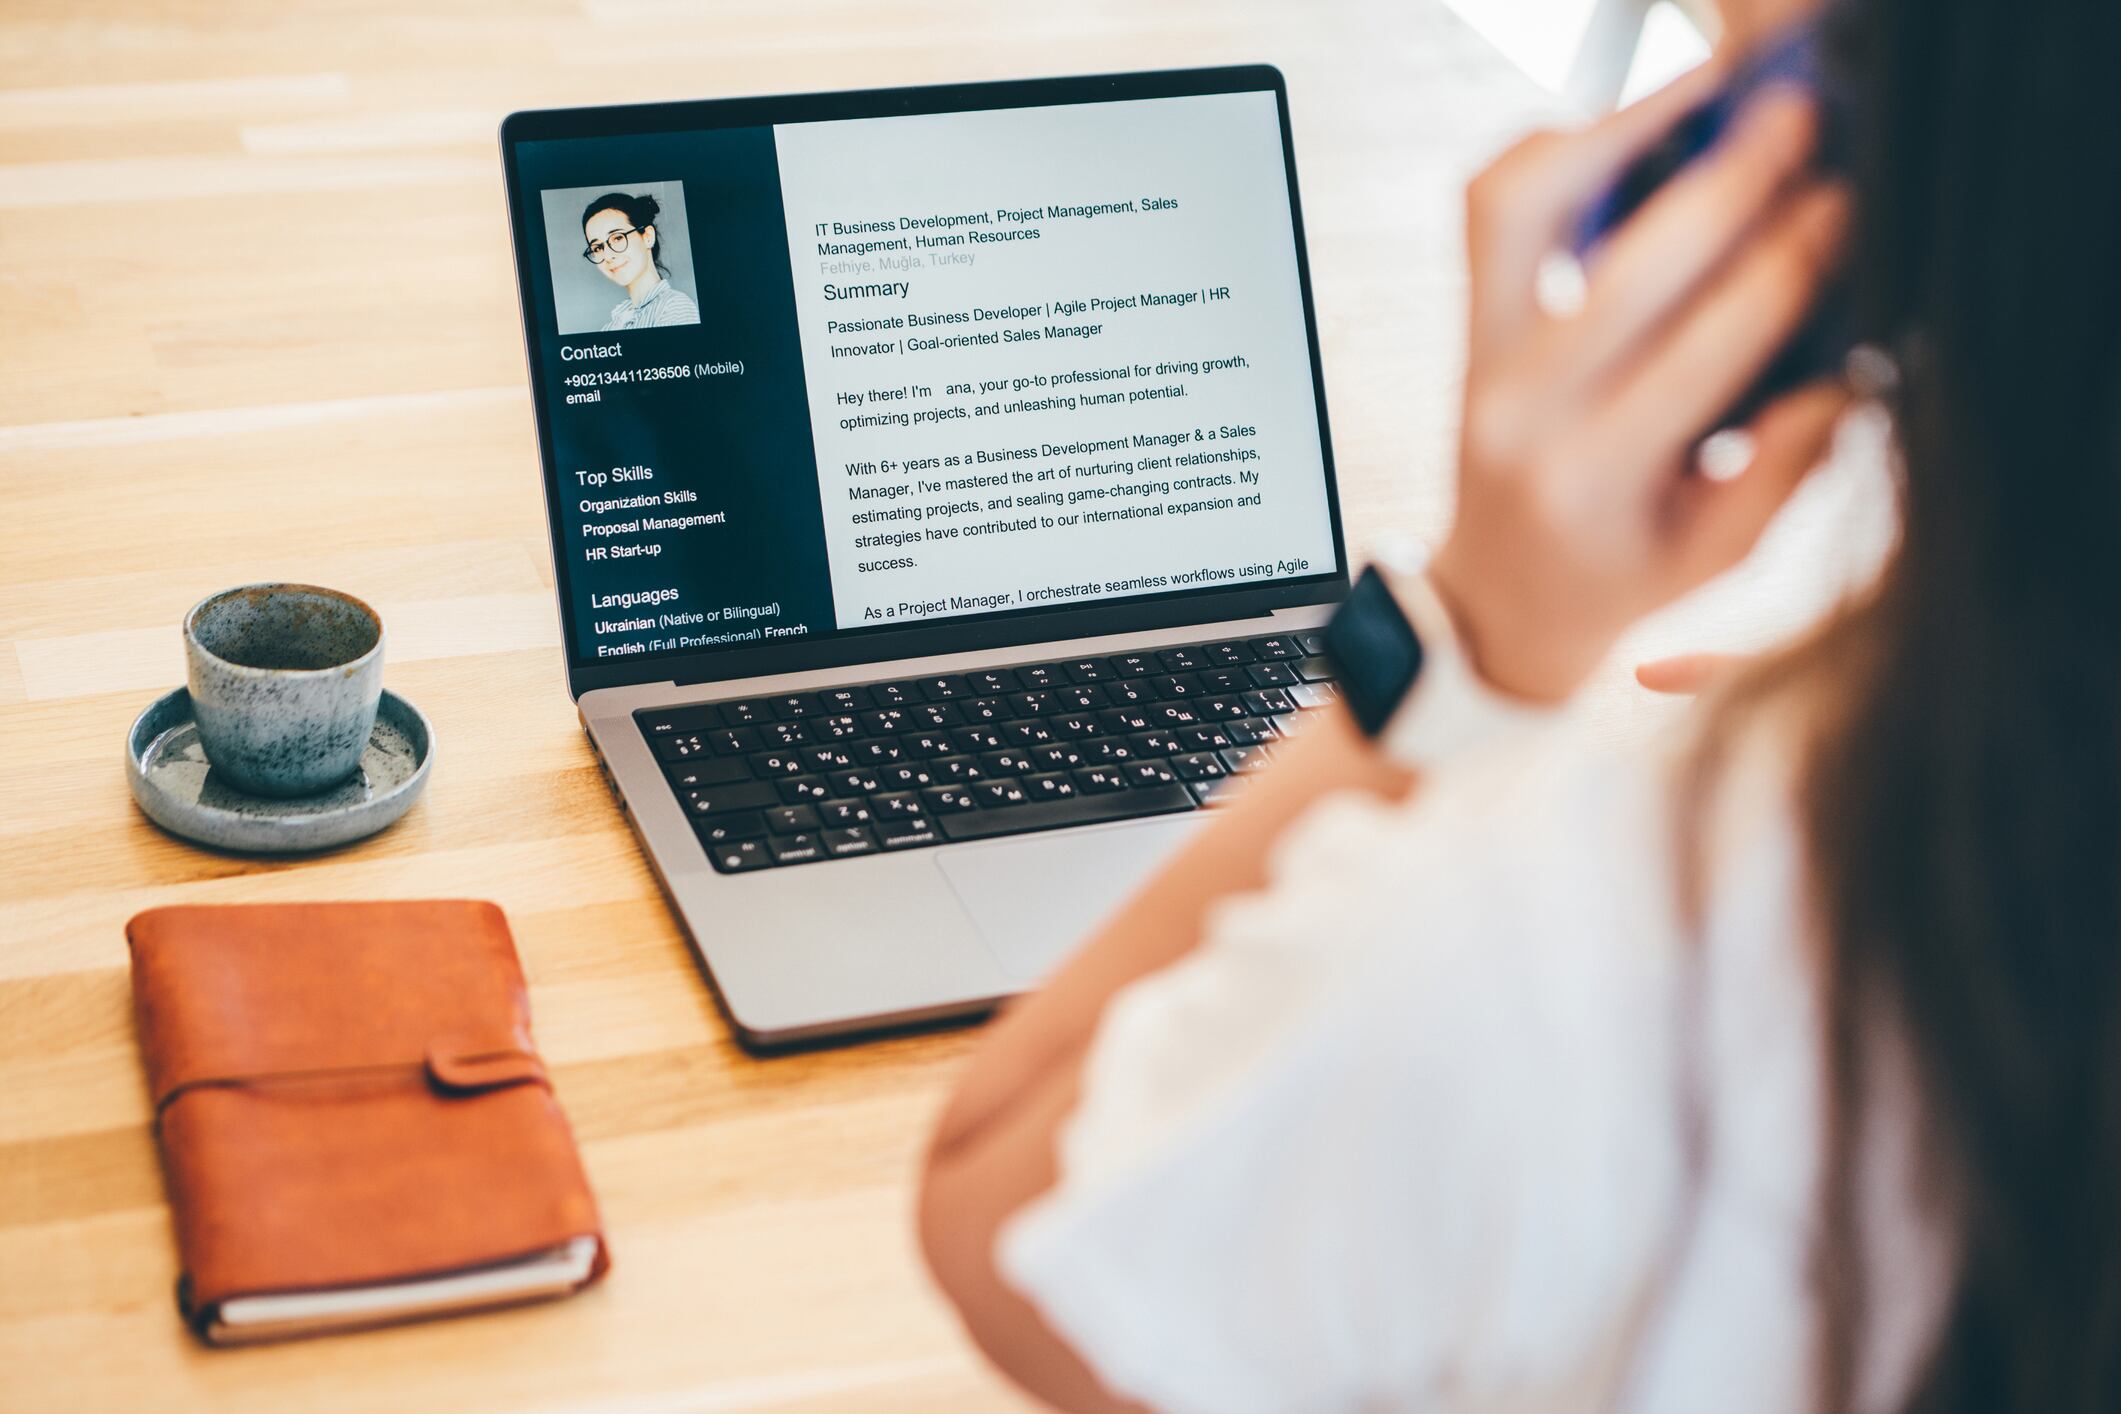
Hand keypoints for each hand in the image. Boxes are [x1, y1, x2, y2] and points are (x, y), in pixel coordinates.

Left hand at [1427, 65, 1851, 702]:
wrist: (1498, 602)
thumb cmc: (1619, 578)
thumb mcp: (1720, 550)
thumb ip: (1791, 458)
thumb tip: (1859, 350)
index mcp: (1595, 476)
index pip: (1707, 347)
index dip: (1786, 266)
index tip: (1848, 205)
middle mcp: (1522, 410)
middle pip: (1627, 268)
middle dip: (1724, 185)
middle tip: (1796, 120)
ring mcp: (1480, 358)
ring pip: (1523, 210)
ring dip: (1617, 134)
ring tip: (1706, 97)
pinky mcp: (1468, 322)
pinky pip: (1492, 208)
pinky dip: (1552, 151)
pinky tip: (1629, 133)